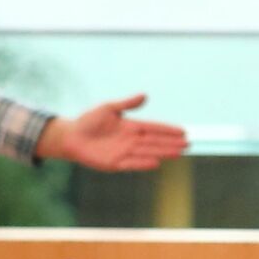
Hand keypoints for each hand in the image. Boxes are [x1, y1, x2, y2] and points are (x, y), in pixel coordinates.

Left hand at [35, 95, 188, 171]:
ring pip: (148, 152)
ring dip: (163, 152)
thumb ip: (127, 104)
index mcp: (130, 126)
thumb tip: (145, 95)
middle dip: (171, 142)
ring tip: (179, 153)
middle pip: (155, 141)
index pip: (153, 128)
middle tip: (188, 144)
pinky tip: (156, 162)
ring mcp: (124, 152)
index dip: (167, 130)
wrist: (71, 136)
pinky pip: (132, 163)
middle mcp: (130, 140)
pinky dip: (143, 163)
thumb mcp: (108, 108)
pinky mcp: (115, 164)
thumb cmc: (89, 120)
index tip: (183, 131)